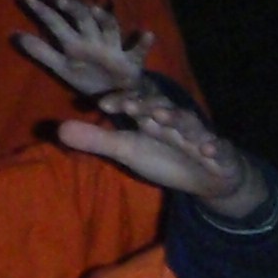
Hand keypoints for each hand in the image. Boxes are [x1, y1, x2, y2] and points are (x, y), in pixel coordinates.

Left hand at [16, 0, 157, 96]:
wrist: (117, 97)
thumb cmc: (88, 78)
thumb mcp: (61, 66)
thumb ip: (40, 51)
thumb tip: (13, 35)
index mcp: (77, 42)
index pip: (60, 20)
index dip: (45, 10)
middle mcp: (95, 40)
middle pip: (84, 19)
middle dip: (72, 9)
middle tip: (58, 0)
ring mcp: (114, 50)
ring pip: (110, 29)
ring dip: (105, 19)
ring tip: (96, 11)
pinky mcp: (132, 64)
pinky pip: (139, 53)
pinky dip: (144, 44)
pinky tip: (146, 34)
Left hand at [59, 91, 269, 219]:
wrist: (209, 175)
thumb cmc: (165, 156)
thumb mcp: (128, 150)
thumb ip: (96, 140)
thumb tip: (58, 129)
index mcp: (152, 117)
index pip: (134, 104)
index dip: (121, 103)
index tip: (102, 106)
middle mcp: (175, 120)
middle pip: (161, 108)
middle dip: (147, 106)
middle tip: (132, 106)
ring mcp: (198, 135)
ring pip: (188, 123)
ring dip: (177, 119)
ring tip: (164, 118)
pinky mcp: (219, 151)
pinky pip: (218, 147)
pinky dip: (214, 147)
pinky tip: (208, 149)